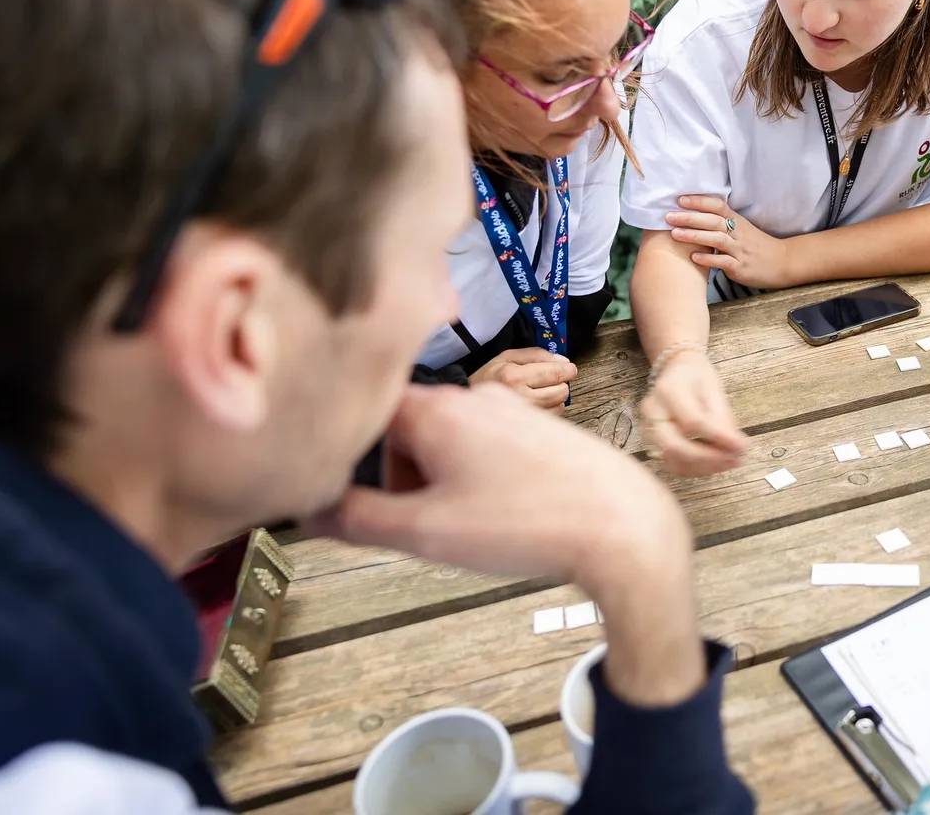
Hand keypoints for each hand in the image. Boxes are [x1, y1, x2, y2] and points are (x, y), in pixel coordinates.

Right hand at [310, 384, 707, 706]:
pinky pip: (486, 452)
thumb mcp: (426, 532)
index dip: (349, 458)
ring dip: (441, 484)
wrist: (623, 527)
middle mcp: (472, 396)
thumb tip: (306, 508)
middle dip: (402, 479)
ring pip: (447, 443)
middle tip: (426, 526)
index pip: (362, 414)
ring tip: (471, 527)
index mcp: (435, 409)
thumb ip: (357, 519)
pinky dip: (480, 483)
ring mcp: (511, 410)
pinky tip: (506, 518)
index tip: (360, 500)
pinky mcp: (541, 431)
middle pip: (403, 430)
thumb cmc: (528, 525)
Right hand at [470, 346, 576, 411]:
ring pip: (560, 404)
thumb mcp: (508, 356)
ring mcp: (525, 414)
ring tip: (543, 390)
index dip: (568, 369)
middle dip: (562, 382)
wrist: (470, 401)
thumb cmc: (490, 376)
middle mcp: (521, 397)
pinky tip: (540, 401)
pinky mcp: (528, 425)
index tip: (569, 368)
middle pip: (561, 390)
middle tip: (553, 378)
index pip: (555, 374)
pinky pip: (553, 415)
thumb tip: (563, 361)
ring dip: (557, 395)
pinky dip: (552, 407)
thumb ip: (537, 354)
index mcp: (515, 377)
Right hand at [640, 347, 748, 476]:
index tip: (742, 446)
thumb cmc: (697, 377)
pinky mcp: (653, 443)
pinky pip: (673, 464)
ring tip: (730, 462)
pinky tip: (715, 463)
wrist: (676, 371)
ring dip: (705, 467)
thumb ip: (723, 418)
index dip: (718, 437)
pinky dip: (697, 469)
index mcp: (668, 389)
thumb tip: (737, 446)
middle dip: (709, 458)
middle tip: (736, 459)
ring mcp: (648, 429)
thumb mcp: (714, 388)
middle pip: (675, 445)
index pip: (692, 421)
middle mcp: (653, 411)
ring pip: (673, 460)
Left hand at [665, 195, 792, 290]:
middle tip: (668, 216)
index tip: (680, 199)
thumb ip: (723, 221)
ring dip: (695, 236)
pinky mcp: (741, 267)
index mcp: (737, 221)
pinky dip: (708, 259)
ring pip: (717, 239)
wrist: (782, 262)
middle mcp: (738, 233)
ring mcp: (740, 250)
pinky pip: (723, 262)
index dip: (699, 202)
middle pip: (713, 221)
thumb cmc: (757, 245)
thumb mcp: (742, 229)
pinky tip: (693, 258)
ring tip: (675, 234)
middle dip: (690, 217)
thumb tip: (697, 213)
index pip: (718, 206)